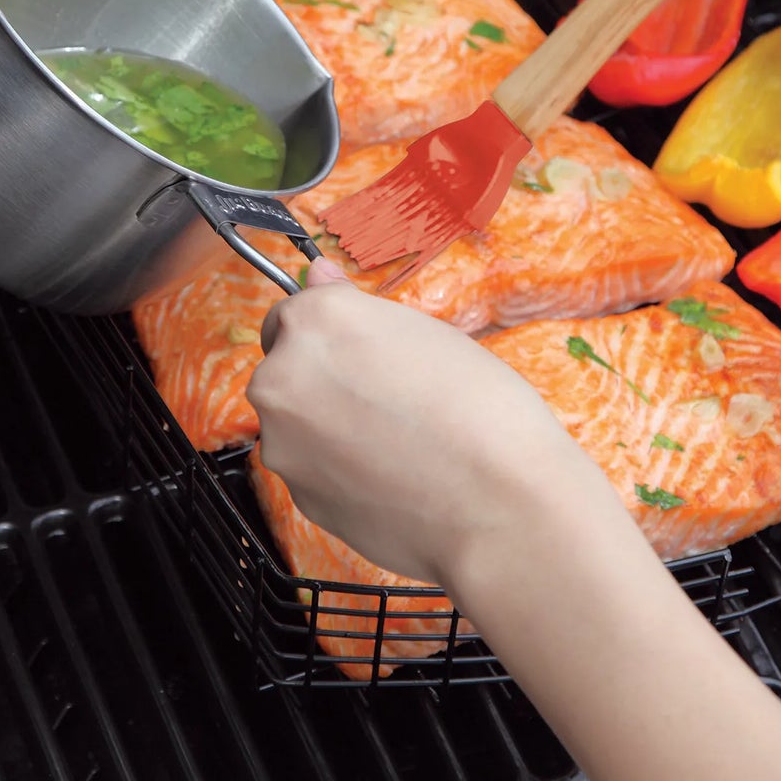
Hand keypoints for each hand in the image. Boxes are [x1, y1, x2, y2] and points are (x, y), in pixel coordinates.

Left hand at [248, 259, 607, 585]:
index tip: (359, 351)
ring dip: (326, 429)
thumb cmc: (479, 408)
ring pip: (294, 424)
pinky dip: (338, 471)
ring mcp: (283, 442)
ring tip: (393, 445)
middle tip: (387, 399)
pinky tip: (389, 479)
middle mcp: (282, 376)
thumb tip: (316, 275)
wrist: (498, 504)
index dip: (330, 333)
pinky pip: (311, 470)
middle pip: (284, 369)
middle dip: (321, 381)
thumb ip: (356, 310)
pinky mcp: (297, 496)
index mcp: (316, 321)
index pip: (292, 313)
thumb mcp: (429, 334)